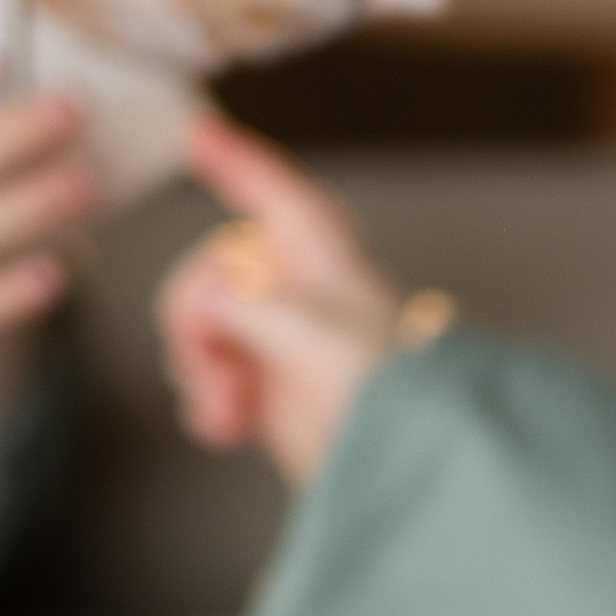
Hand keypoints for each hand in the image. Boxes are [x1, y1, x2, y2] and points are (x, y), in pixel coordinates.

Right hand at [157, 112, 405, 487]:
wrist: (419, 482)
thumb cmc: (393, 407)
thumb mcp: (312, 337)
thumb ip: (249, 304)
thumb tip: (209, 300)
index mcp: (329, 267)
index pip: (281, 196)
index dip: (241, 162)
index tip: (198, 134)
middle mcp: (309, 300)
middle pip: (216, 272)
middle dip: (196, 320)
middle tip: (221, 374)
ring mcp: (293, 352)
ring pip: (209, 330)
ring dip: (201, 368)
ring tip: (229, 412)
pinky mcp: (283, 404)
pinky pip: (220, 383)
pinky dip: (211, 405)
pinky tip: (225, 430)